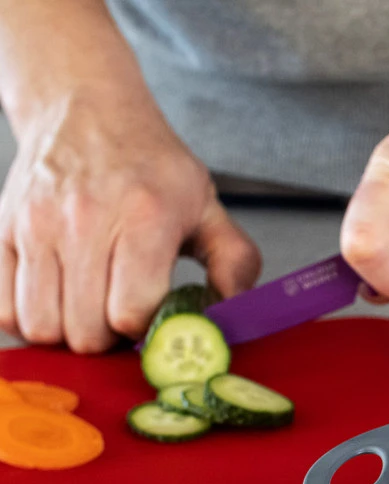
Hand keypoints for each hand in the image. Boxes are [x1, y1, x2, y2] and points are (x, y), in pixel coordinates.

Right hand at [0, 90, 260, 351]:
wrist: (87, 108)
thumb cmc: (151, 164)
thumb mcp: (208, 206)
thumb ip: (234, 262)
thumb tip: (235, 314)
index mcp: (144, 216)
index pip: (132, 311)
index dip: (146, 329)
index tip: (155, 316)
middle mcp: (84, 220)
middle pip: (85, 330)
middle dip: (110, 339)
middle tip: (123, 317)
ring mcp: (36, 226)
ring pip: (42, 326)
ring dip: (70, 333)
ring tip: (92, 311)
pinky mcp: (2, 231)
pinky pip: (3, 310)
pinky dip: (29, 321)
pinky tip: (59, 304)